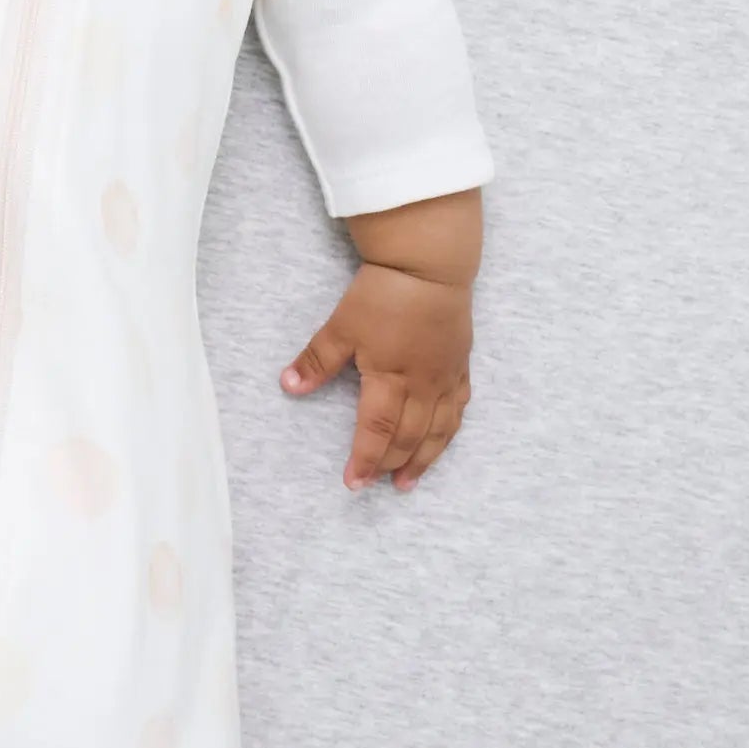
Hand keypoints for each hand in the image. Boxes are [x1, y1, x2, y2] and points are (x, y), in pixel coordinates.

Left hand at [280, 260, 472, 491]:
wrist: (430, 264)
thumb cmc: (384, 293)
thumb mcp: (341, 325)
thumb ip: (317, 360)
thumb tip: (288, 386)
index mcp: (390, 377)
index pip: (376, 431)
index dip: (364, 459)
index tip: (352, 483)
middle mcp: (423, 385)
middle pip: (408, 437)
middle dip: (391, 464)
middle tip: (377, 483)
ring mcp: (445, 377)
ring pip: (439, 430)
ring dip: (424, 459)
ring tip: (409, 481)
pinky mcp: (460, 365)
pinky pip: (459, 408)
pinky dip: (448, 431)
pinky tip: (440, 440)